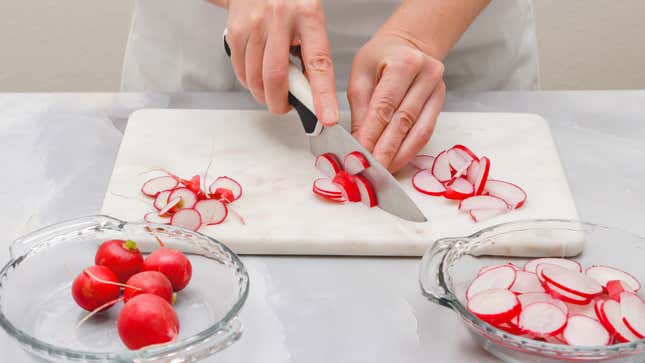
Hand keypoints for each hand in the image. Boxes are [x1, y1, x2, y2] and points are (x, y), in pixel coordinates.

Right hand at [226, 0, 338, 124]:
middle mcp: (279, 18)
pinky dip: (249, 83)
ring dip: (264, 95)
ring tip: (272, 89)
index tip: (327, 117)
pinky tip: (257, 76)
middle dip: (280, 103)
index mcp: (307, 15)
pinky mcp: (235, 31)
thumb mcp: (310, 19)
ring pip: (255, 79)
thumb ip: (313, 51)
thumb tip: (313, 90)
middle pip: (276, 77)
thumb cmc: (290, 1)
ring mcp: (254, 24)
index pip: (318, 63)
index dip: (322, 95)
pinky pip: (241, 71)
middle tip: (285, 107)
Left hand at [348, 34, 445, 171]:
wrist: (408, 45)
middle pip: (403, 120)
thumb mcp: (361, 74)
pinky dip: (410, 150)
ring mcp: (437, 89)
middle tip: (370, 169)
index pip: (385, 105)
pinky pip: (426, 132)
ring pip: (418, 131)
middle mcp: (426, 74)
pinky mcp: (440, 103)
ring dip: (399, 154)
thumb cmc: (381, 57)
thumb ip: (359, 109)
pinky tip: (396, 161)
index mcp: (403, 62)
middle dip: (385, 149)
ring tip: (383, 170)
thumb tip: (356, 143)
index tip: (359, 153)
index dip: (372, 133)